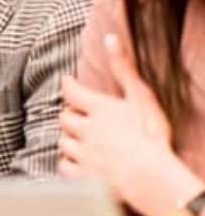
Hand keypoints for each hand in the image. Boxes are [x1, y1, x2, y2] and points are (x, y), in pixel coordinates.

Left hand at [60, 33, 193, 215]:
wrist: (150, 177)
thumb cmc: (151, 136)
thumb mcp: (142, 97)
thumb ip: (124, 69)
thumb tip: (110, 38)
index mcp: (99, 109)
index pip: (72, 92)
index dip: (68, 86)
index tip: (66, 82)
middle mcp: (85, 129)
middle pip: (65, 118)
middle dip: (71, 117)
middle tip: (78, 117)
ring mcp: (81, 154)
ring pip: (63, 142)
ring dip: (70, 140)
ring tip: (81, 142)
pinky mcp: (81, 176)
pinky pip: (64, 166)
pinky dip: (69, 164)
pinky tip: (78, 164)